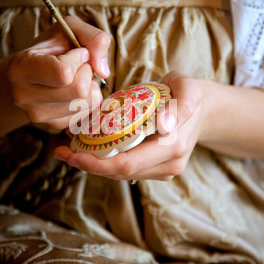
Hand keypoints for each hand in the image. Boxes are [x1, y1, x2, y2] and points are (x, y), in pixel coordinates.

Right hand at [6, 16, 110, 129]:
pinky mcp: (53, 126)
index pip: (63, 72)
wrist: (30, 73)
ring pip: (85, 104)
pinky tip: (74, 92)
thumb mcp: (70, 29)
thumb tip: (104, 72)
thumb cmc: (51, 47)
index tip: (76, 52)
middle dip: (87, 73)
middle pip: (78, 90)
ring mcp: (37, 115)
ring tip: (76, 77)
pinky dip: (88, 100)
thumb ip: (94, 39)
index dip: (78, 59)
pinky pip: (86, 114)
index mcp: (20, 68)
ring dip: (90, 87)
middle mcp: (23, 96)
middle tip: (79, 65)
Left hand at [53, 71, 205, 180]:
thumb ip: (180, 106)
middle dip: (88, 165)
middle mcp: (168, 165)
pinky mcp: (156, 168)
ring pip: (121, 173)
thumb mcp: (189, 90)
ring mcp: (163, 170)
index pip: (127, 163)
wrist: (202, 108)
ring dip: (94, 164)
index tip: (71, 154)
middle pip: (120, 172)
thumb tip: (165, 126)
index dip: (96, 163)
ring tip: (70, 149)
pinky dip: (106, 161)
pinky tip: (89, 149)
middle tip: (61, 151)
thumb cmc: (189, 93)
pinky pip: (127, 168)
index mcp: (172, 147)